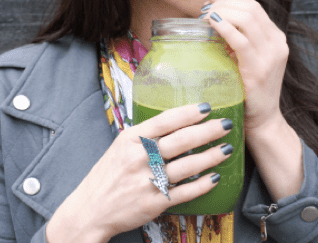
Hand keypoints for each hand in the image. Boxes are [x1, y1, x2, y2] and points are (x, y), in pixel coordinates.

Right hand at [46, 104, 231, 242]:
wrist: (89, 210)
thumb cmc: (108, 175)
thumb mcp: (120, 146)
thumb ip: (145, 134)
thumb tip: (177, 119)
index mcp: (130, 139)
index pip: (165, 121)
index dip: (188, 113)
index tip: (207, 107)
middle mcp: (139, 158)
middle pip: (181, 141)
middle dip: (208, 131)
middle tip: (226, 125)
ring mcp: (147, 182)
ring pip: (187, 166)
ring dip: (211, 157)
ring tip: (227, 149)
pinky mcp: (154, 203)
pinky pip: (184, 192)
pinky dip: (202, 185)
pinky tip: (215, 177)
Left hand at [201, 0, 288, 132]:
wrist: (263, 120)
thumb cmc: (249, 89)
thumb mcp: (248, 58)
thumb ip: (237, 39)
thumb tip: (213, 15)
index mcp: (276, 37)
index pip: (254, 6)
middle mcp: (277, 43)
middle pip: (251, 8)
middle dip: (225, 2)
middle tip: (204, 7)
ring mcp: (271, 55)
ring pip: (247, 19)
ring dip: (223, 12)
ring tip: (205, 16)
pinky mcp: (259, 69)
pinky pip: (241, 40)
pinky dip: (225, 27)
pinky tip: (212, 24)